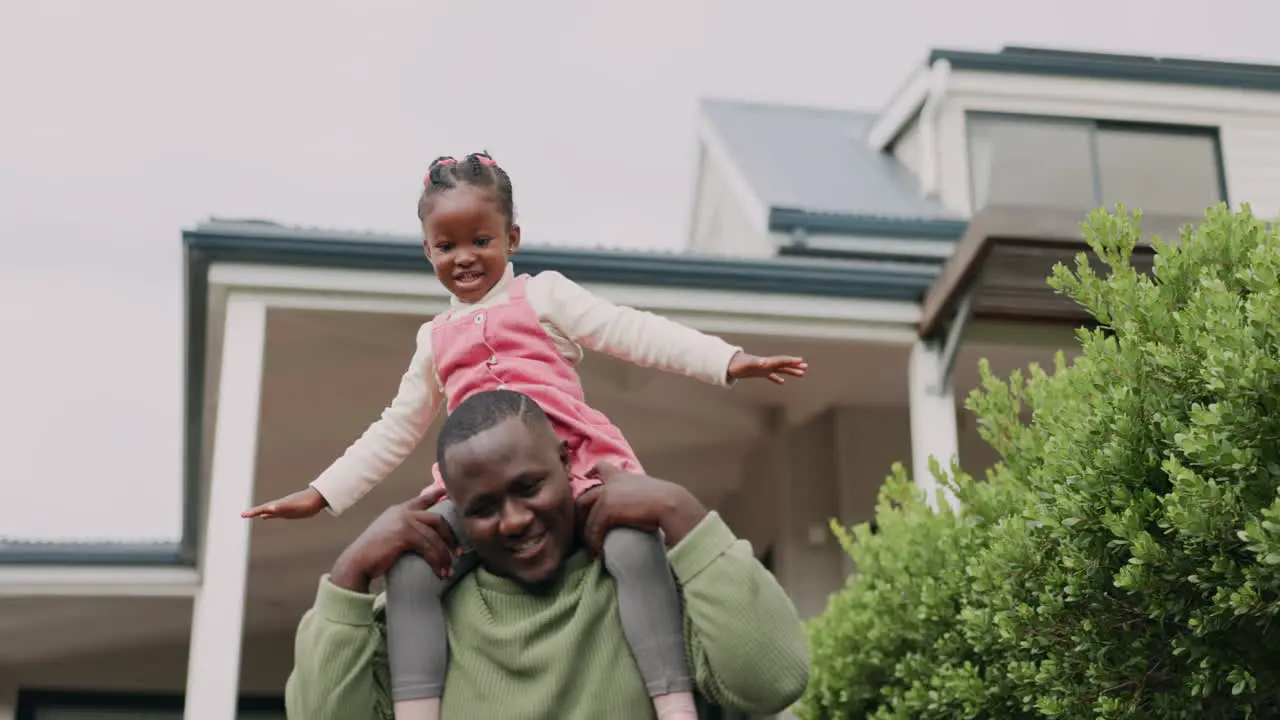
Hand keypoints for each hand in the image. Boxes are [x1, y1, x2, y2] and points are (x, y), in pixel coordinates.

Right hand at [242, 488, 328, 519]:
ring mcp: (284, 507)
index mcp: (279, 505)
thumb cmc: (305, 504)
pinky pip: (276, 513)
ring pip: (268, 510)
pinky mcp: (289, 510)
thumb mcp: (293, 508)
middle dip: (253, 512)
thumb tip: (270, 508)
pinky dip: (269, 515)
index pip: (263, 508)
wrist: (318, 498)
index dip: (253, 512)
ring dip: (260, 513)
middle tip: (243, 514)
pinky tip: (266, 517)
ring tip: (252, 515)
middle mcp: (280, 506)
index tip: (243, 514)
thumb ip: (281, 508)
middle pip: (264, 509)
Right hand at [329, 486, 460, 592]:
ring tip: (449, 570)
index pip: (423, 499)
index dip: (438, 495)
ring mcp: (403, 522)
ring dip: (444, 556)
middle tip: (458, 552)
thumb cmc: (373, 553)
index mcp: (399, 510)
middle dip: (451, 536)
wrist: (357, 562)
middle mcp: (403, 512)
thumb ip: (405, 529)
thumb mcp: (389, 533)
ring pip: (434, 537)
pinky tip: (440, 572)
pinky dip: (436, 561)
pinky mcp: (403, 535)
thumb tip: (423, 536)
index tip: (449, 493)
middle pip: (437, 519)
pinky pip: (428, 548)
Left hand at [576, 462, 707, 554]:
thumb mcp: (645, 493)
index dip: (591, 472)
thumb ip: (633, 496)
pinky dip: (594, 541)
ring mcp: (606, 494)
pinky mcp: (605, 508)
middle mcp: (609, 482)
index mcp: (621, 476)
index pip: (601, 467)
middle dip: (581, 515)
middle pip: (584, 497)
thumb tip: (633, 511)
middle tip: (586, 532)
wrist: (670, 503)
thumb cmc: (665, 502)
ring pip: (584, 515)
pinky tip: (601, 551)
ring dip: (587, 533)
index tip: (587, 476)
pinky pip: (592, 528)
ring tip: (594, 546)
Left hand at [727, 352, 807, 384]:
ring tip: (801, 374)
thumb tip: (764, 362)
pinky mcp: (759, 373)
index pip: (781, 360)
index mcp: (765, 362)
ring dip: (790, 371)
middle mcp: (766, 364)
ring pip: (780, 369)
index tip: (801, 361)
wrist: (728, 364)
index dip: (791, 361)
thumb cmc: (737, 364)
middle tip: (806, 367)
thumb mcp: (747, 364)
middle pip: (783, 364)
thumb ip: (755, 363)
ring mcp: (763, 368)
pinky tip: (782, 382)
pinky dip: (777, 378)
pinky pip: (771, 376)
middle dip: (794, 365)